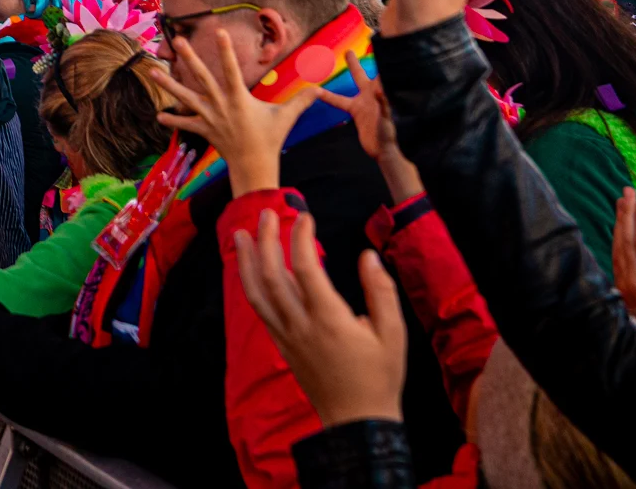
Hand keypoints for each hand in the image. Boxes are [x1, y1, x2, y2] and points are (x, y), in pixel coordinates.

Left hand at [145, 29, 318, 195]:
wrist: (254, 166)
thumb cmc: (270, 139)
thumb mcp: (286, 117)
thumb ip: (302, 100)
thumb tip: (322, 87)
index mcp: (239, 98)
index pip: (231, 69)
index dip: (225, 51)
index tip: (219, 31)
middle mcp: (221, 105)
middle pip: (202, 77)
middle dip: (190, 58)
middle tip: (177, 41)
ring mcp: (210, 117)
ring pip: (186, 97)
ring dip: (169, 85)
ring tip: (152, 71)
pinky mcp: (204, 129)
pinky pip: (186, 124)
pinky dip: (173, 120)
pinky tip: (159, 115)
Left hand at [231, 209, 407, 426]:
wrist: (357, 422)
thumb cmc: (379, 377)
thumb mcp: (393, 334)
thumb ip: (381, 292)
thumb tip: (368, 257)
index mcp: (329, 320)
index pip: (306, 268)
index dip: (302, 237)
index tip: (306, 217)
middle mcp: (301, 326)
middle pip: (273, 275)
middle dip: (267, 240)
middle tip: (268, 212)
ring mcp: (287, 337)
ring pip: (258, 293)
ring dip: (247, 261)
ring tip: (242, 234)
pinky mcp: (281, 346)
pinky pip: (260, 311)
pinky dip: (251, 286)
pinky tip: (249, 271)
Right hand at [317, 51, 422, 201]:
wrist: (384, 151)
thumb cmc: (392, 133)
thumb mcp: (389, 118)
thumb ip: (384, 104)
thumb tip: (377, 89)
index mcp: (380, 92)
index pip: (380, 71)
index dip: (381, 57)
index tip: (377, 41)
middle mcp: (372, 93)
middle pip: (363, 72)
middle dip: (356, 60)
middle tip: (350, 48)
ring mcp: (363, 102)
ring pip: (351, 82)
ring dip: (346, 70)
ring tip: (339, 57)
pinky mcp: (356, 112)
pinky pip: (338, 101)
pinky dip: (328, 96)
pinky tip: (318, 91)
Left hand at [611, 190, 635, 324]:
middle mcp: (634, 280)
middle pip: (626, 240)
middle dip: (626, 213)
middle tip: (627, 190)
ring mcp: (623, 283)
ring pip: (617, 247)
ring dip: (619, 222)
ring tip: (621, 201)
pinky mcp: (619, 287)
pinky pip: (615, 256)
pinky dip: (617, 238)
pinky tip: (620, 227)